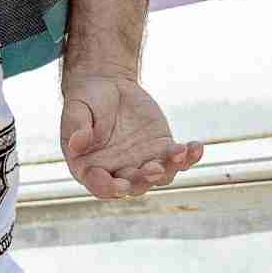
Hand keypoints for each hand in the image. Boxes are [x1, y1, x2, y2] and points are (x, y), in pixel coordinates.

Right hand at [60, 71, 204, 199]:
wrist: (108, 84)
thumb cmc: (86, 100)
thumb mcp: (75, 110)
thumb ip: (76, 127)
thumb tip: (76, 144)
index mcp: (91, 168)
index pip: (101, 186)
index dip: (110, 188)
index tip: (121, 185)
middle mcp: (118, 171)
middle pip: (134, 185)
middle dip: (145, 180)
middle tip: (154, 169)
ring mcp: (142, 162)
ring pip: (160, 175)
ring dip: (171, 168)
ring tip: (179, 152)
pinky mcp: (161, 148)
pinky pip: (177, 158)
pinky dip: (188, 156)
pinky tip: (196, 147)